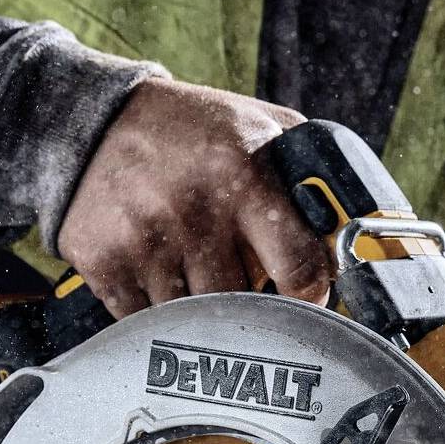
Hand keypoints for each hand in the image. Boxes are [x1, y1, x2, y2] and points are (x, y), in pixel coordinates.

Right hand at [57, 78, 329, 314]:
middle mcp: (195, 212)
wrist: (92, 121)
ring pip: (195, 320)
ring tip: (194, 268)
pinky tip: (157, 276)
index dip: (310, 295)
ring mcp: (145, 242)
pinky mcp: (104, 264)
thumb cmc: (190, 128)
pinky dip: (155, 314)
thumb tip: (352, 226)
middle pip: (245, 306)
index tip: (306, 297)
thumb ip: (307, 169)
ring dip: (200, 309)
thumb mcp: (257, 124)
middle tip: (244, 282)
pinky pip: (145, 322)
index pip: (301, 270)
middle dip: (250, 301)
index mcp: (245, 176)